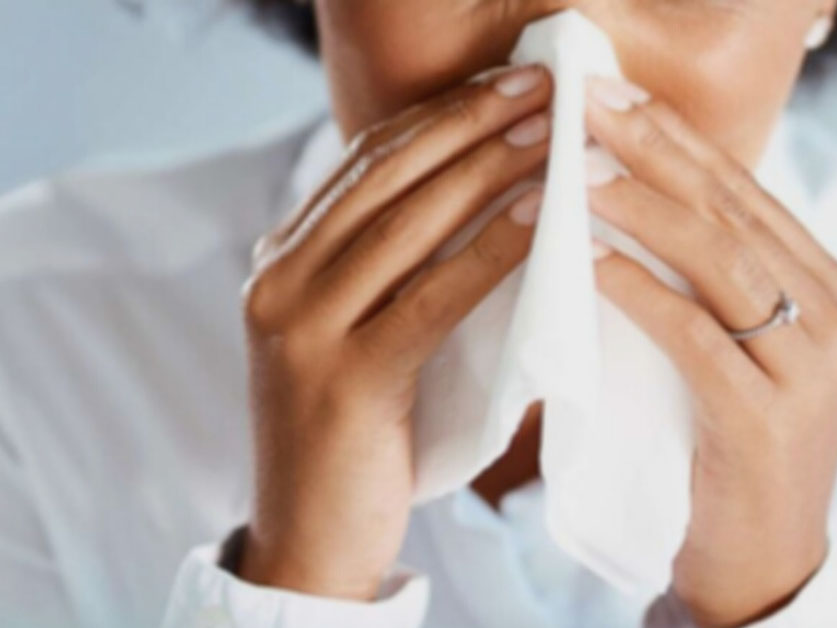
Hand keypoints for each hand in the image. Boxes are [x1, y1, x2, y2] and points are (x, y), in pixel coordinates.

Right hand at [237, 64, 551, 599]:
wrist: (311, 539)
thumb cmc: (358, 435)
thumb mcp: (362, 333)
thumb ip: (393, 269)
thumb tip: (482, 199)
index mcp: (282, 260)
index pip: (366, 161)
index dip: (440, 115)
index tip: (506, 85)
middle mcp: (280, 280)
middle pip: (386, 175)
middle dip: (470, 122)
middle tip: (542, 88)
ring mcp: (303, 327)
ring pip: (407, 224)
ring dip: (488, 170)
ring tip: (552, 133)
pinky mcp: (344, 378)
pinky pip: (431, 297)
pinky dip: (491, 251)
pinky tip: (541, 218)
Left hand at [584, 77, 836, 626]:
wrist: (765, 558)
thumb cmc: (737, 444)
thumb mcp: (742, 346)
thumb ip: (718, 278)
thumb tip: (638, 195)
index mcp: (832, 288)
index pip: (748, 193)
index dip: (679, 140)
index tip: (616, 98)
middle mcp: (835, 316)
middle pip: (734, 213)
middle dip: (655, 152)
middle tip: (587, 108)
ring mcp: (811, 367)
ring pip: (720, 261)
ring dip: (640, 210)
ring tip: (574, 176)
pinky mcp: (769, 418)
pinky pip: (696, 336)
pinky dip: (640, 292)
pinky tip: (590, 262)